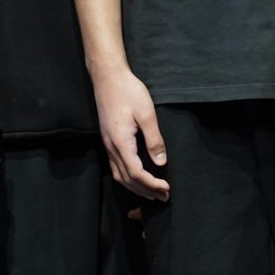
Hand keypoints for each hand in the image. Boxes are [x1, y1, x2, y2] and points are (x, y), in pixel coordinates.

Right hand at [90, 65, 169, 199]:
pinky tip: (137, 178)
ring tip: (152, 193)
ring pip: (119, 176)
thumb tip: (161, 162)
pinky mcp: (108, 140)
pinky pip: (115, 167)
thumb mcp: (146, 113)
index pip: (136, 173)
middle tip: (164, 196)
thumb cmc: (128, 91)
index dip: (152, 184)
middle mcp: (111, 147)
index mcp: (121, 142)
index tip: (167, 188)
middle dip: (146, 191)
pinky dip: (127, 178)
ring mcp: (107, 144)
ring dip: (136, 187)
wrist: (107, 77)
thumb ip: (154, 139)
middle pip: (127, 179)